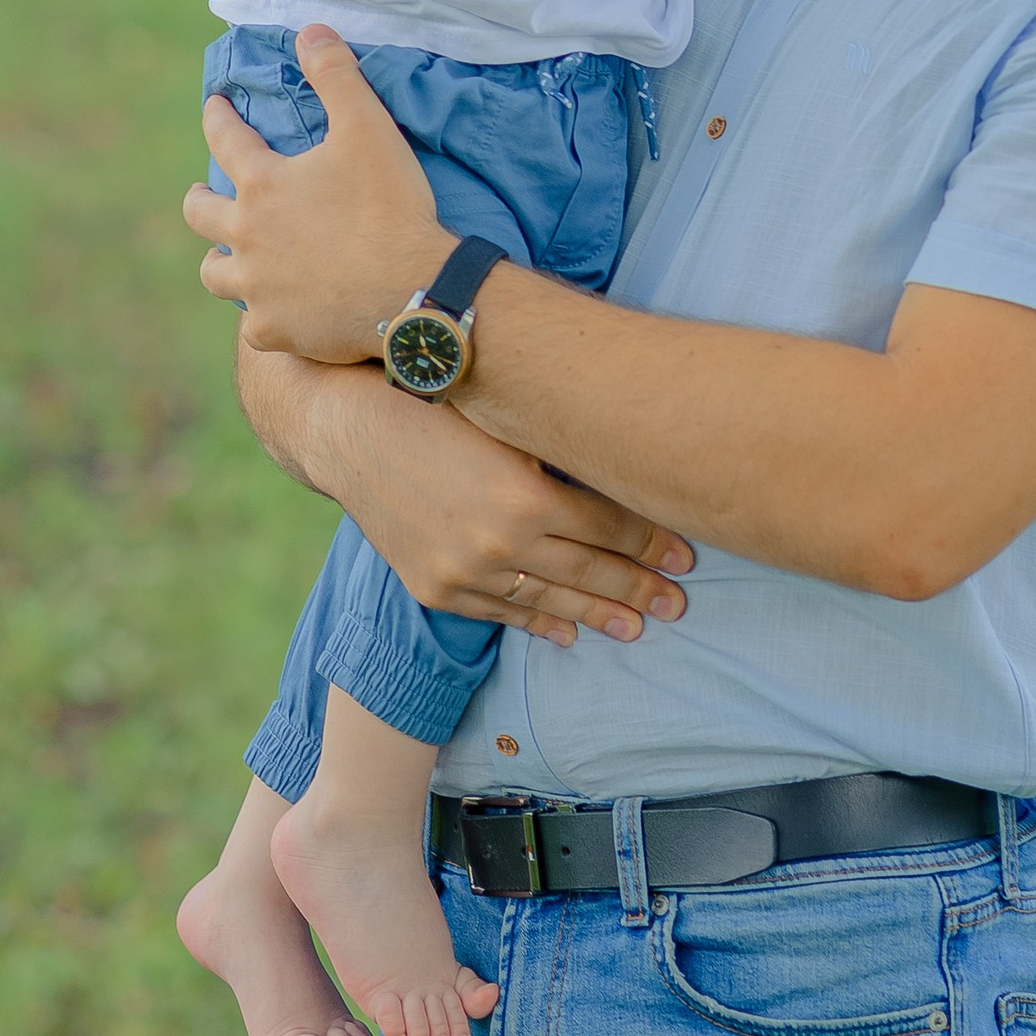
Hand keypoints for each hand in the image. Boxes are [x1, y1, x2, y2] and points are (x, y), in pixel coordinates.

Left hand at [185, 44, 454, 360]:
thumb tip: (309, 29)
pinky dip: (261, 313)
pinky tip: (274, 310)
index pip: (226, 139)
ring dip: (220, 260)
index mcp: (263, 185)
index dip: (218, 116)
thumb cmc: (390, 206)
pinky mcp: (276, 331)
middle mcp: (246, 237)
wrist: (412, 292)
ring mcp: (257, 289)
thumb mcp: (369, 127)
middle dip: (199, 198)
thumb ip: (336, 74)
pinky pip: (253, 325)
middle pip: (200, 214)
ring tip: (229, 257)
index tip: (216, 106)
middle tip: (205, 193)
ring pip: (215, 274)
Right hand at [237, 345, 691, 645]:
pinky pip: (499, 613)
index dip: (653, 540)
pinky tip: (570, 632)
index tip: (688, 552)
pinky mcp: (435, 587)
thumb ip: (558, 452)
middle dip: (642, 585)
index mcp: (525, 495)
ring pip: (549, 600)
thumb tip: (629, 465)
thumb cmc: (434, 403)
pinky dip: (538, 624)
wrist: (346, 427)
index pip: (610, 527)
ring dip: (599, 613)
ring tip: (640, 624)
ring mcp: (464, 572)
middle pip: (589, 570)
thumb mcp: (505, 419)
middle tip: (681, 601)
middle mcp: (499, 542)